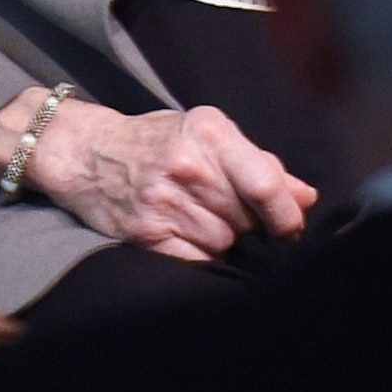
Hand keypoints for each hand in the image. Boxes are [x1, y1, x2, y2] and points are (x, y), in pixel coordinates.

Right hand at [0, 94, 315, 261]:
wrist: (86, 152)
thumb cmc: (157, 141)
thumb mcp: (210, 135)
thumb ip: (260, 165)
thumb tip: (306, 197)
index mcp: (210, 132)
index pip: (264, 182)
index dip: (287, 215)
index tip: (294, 229)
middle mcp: (187, 165)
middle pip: (247, 217)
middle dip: (255, 225)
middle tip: (242, 219)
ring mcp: (163, 201)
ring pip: (224, 241)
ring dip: (228, 240)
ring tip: (208, 220)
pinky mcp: (145, 233)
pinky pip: (195, 259)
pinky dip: (202, 255)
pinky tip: (192, 237)